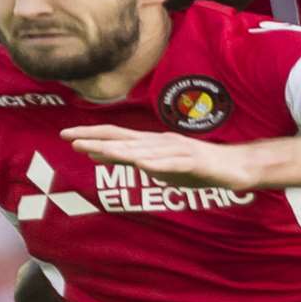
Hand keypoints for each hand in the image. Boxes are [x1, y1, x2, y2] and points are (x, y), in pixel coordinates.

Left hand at [62, 125, 265, 190]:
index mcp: (151, 143)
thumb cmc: (194, 167)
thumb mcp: (156, 165)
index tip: (66, 135)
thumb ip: (128, 159)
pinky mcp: (193, 163)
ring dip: (118, 150)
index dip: (92, 134)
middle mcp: (160, 143)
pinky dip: (155, 164)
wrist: (235, 166)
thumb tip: (95, 154)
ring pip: (143, 150)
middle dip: (96, 139)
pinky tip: (140, 165)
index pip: (116, 136)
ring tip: (95, 150)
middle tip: (69, 138)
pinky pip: (171, 164)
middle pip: (124, 140)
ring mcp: (177, 151)